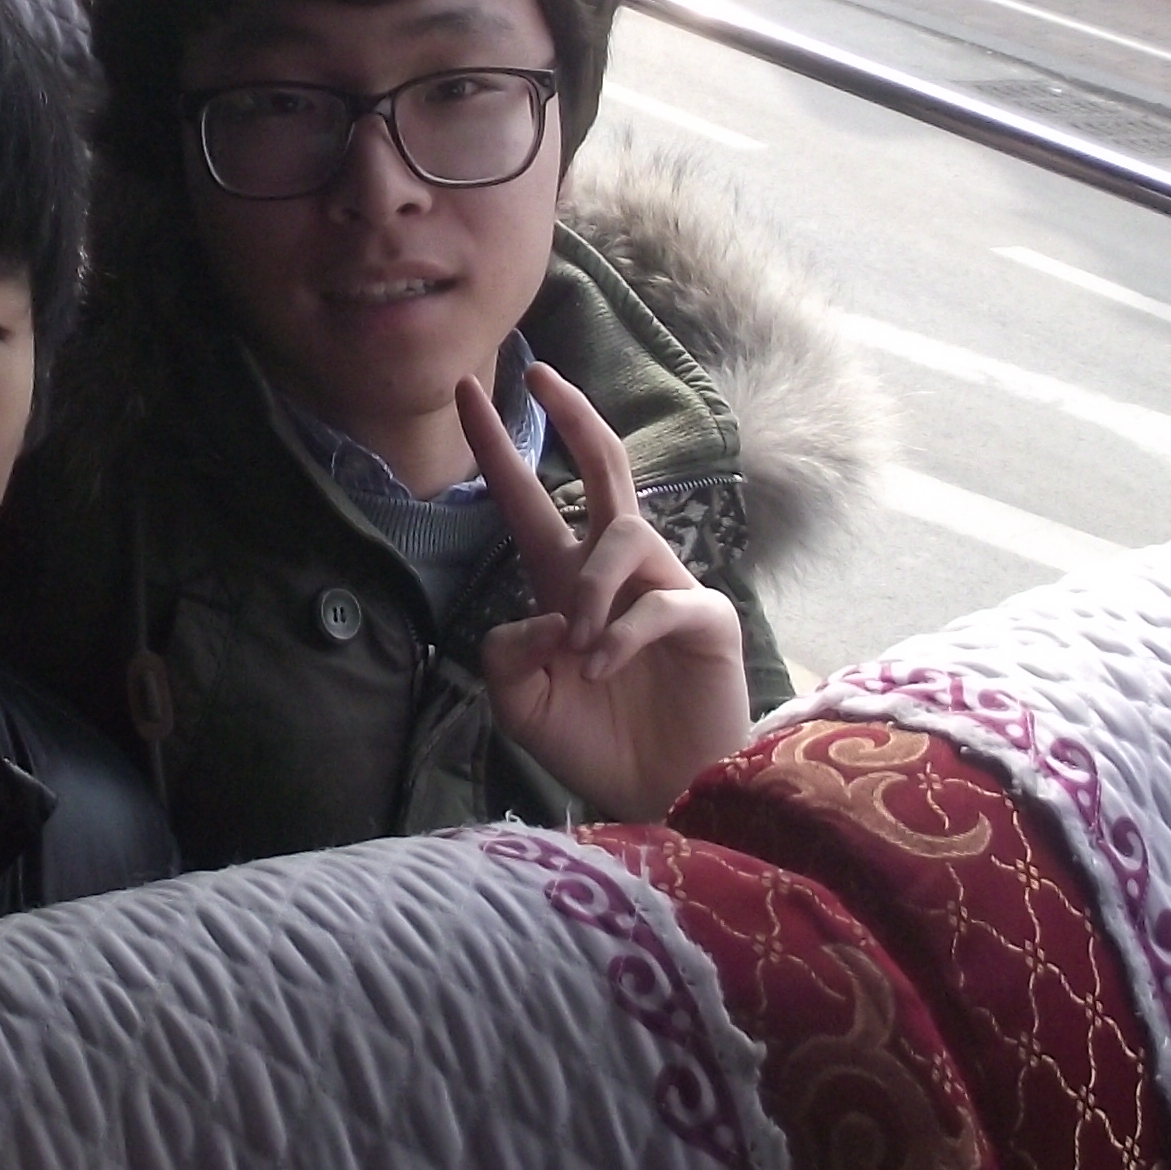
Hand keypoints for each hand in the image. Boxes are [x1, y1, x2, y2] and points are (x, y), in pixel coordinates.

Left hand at [463, 361, 751, 822]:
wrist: (655, 796)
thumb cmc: (594, 743)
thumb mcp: (520, 702)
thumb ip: (506, 654)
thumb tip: (544, 614)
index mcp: (565, 582)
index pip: (527, 498)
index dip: (498, 445)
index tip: (465, 390)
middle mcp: (617, 572)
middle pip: (604, 467)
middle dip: (571, 416)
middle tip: (538, 373)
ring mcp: (665, 588)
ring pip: (622, 535)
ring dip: (591, 586)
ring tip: (579, 648)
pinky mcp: (705, 618)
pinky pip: (662, 599)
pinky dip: (624, 633)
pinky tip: (604, 668)